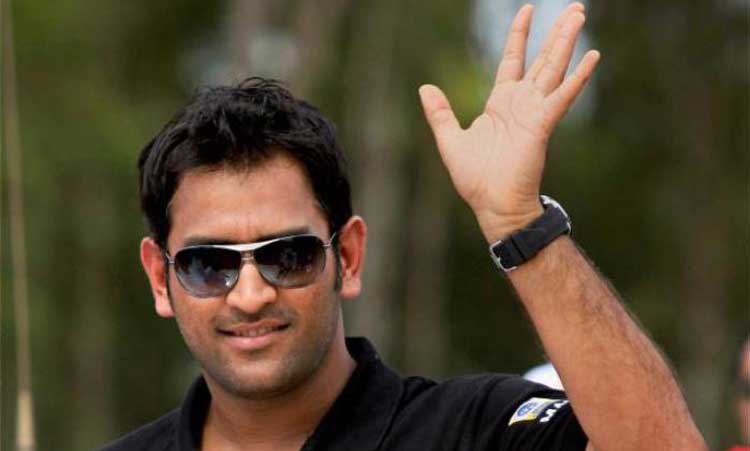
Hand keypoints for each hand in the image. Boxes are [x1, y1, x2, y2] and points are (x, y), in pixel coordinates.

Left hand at [419, 2, 599, 241]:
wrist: (492, 205)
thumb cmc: (475, 179)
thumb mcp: (450, 140)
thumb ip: (440, 113)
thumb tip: (425, 88)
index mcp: (501, 103)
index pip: (513, 59)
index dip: (520, 35)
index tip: (527, 10)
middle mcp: (521, 103)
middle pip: (542, 59)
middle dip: (556, 33)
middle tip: (574, 7)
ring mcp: (534, 112)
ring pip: (553, 69)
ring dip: (567, 43)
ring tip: (579, 16)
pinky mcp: (542, 124)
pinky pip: (562, 96)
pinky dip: (577, 78)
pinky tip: (592, 57)